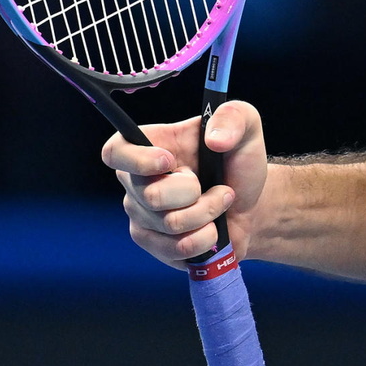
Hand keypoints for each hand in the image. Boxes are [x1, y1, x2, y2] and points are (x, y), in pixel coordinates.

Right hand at [102, 101, 270, 268]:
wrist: (249, 206)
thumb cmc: (238, 162)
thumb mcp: (246, 127)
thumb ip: (233, 117)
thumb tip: (214, 140)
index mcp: (147, 146)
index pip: (115, 152)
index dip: (137, 160)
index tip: (169, 161)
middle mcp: (135, 182)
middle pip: (151, 196)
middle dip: (195, 193)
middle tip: (215, 184)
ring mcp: (141, 216)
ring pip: (170, 224)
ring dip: (207, 213)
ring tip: (219, 202)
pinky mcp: (154, 245)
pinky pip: (177, 248)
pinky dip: (205, 238)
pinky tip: (213, 228)